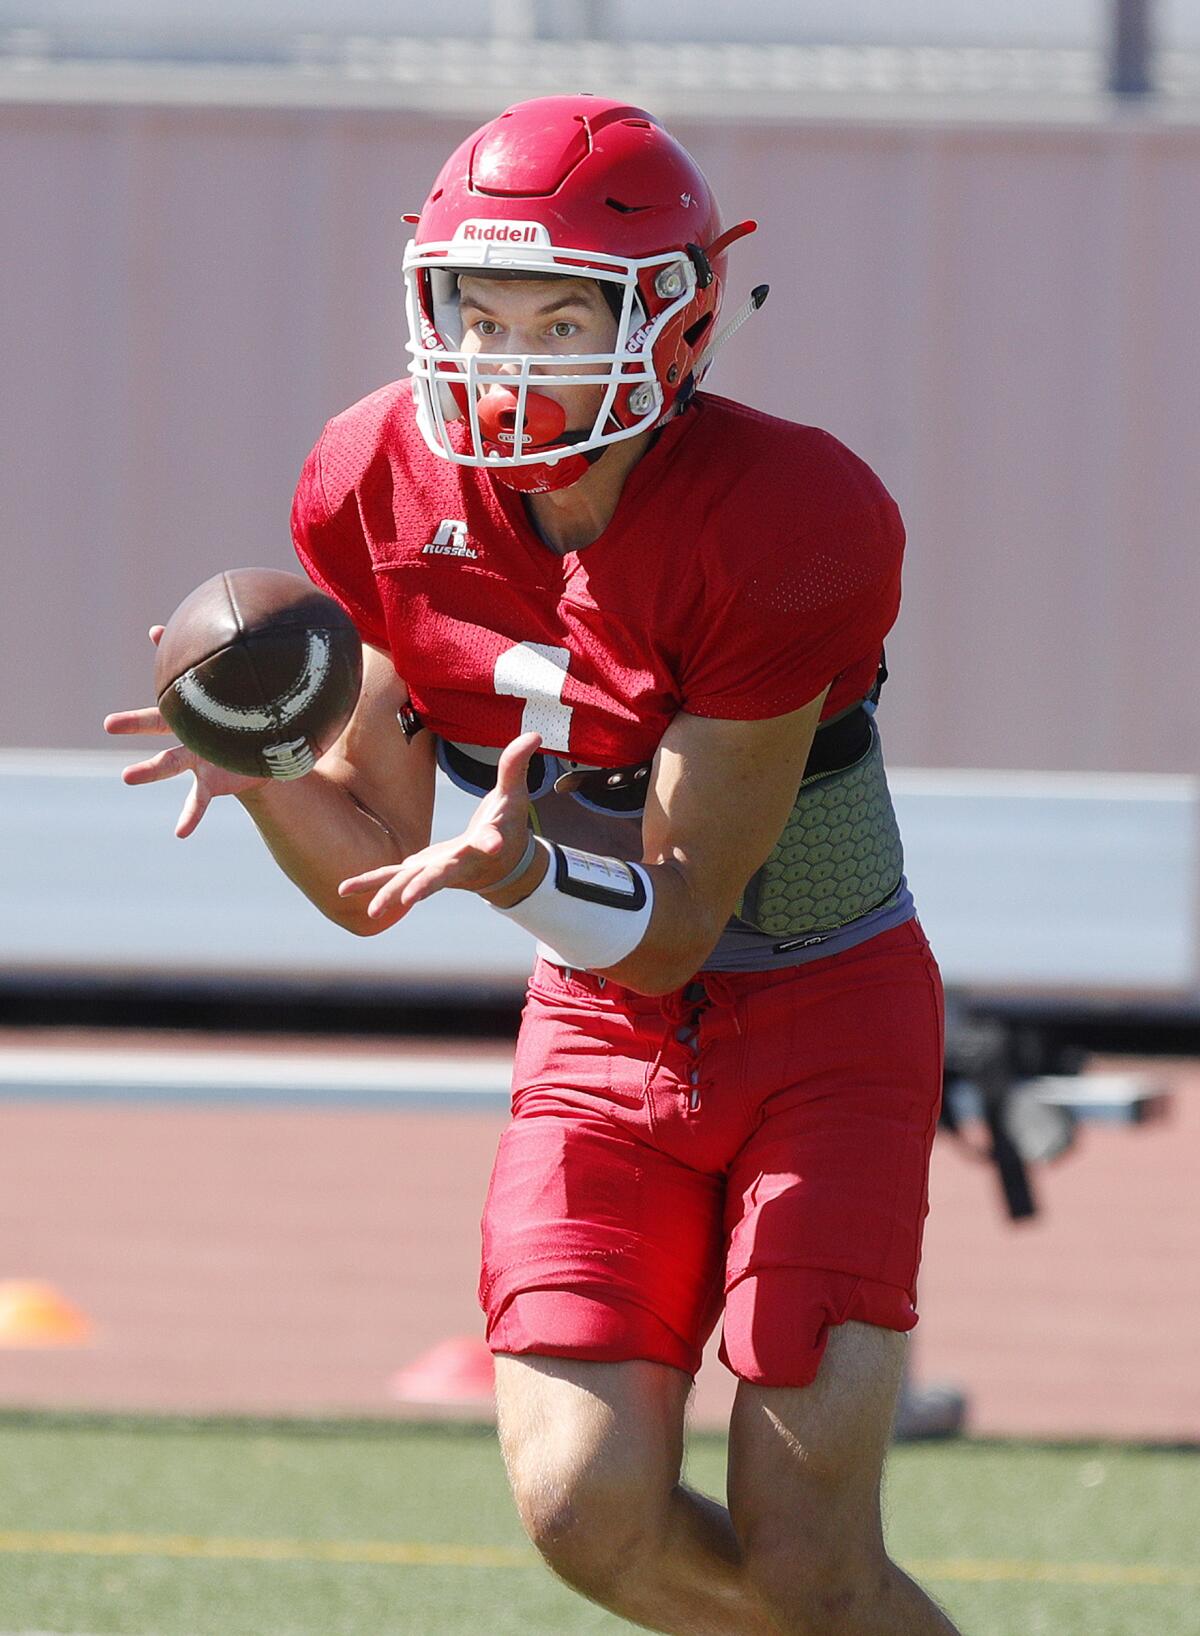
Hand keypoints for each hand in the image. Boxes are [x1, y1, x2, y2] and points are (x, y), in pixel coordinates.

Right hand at [103, 625, 268, 837]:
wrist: (266, 752)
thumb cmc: (248, 719)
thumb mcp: (239, 694)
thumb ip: (217, 665)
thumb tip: (182, 633)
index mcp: (192, 716)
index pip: (164, 700)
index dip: (150, 682)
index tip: (131, 669)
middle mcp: (188, 737)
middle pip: (157, 726)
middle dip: (134, 722)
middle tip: (108, 722)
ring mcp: (196, 762)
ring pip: (168, 764)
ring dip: (148, 770)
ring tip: (126, 776)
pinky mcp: (211, 784)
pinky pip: (197, 802)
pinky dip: (188, 816)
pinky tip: (179, 832)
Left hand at [338, 731, 541, 928]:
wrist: (501, 864)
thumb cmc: (508, 826)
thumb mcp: (514, 795)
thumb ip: (516, 767)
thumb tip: (534, 735)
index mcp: (485, 844)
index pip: (490, 840)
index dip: (492, 840)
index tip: (495, 844)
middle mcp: (459, 864)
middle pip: (442, 875)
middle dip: (426, 885)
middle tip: (411, 898)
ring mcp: (437, 870)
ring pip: (412, 883)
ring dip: (392, 894)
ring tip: (374, 910)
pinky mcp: (419, 870)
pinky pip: (392, 877)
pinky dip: (371, 882)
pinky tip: (344, 889)